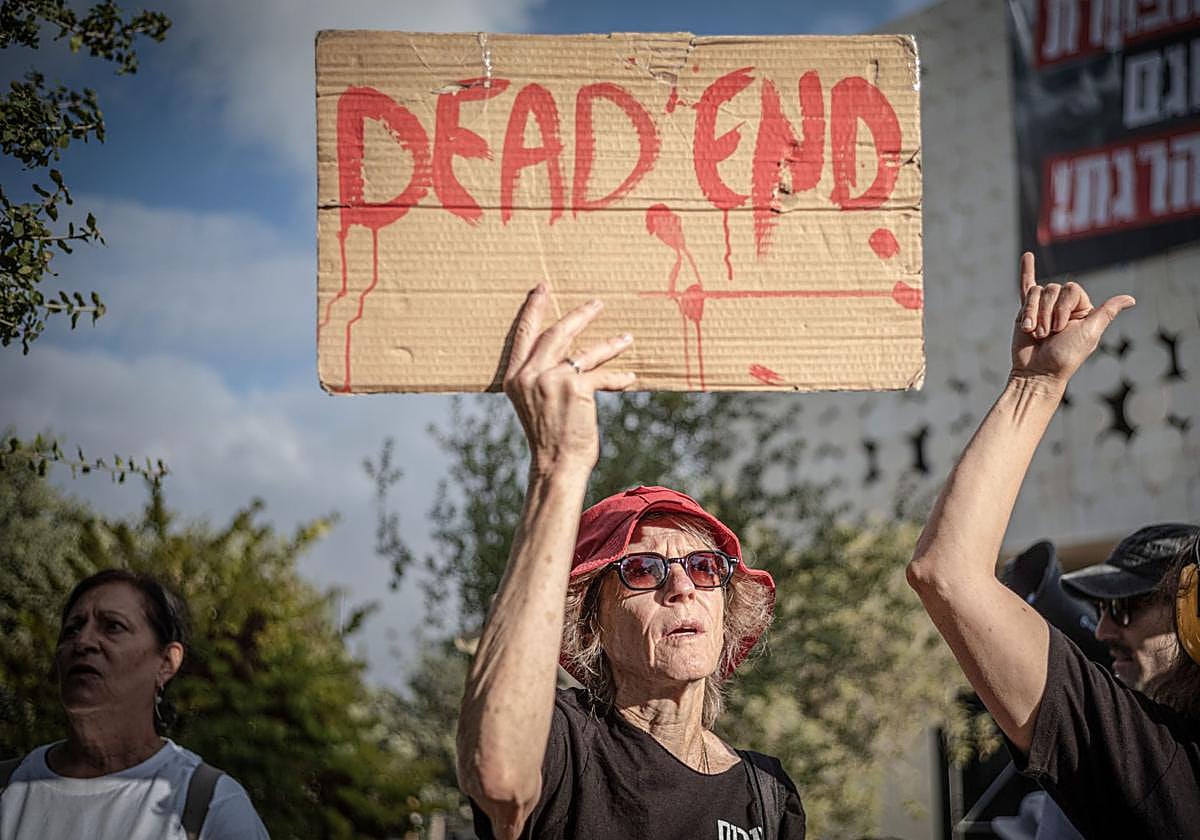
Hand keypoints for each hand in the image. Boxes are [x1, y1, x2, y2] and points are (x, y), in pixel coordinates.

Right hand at [503, 285, 635, 475]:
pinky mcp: (575, 387)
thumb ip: (541, 378)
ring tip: (626, 337)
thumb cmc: (549, 436)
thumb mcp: (534, 403)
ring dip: (609, 344)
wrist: (557, 463)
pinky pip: (601, 374)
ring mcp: (551, 379)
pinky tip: (630, 376)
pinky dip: (618, 376)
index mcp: (514, 377)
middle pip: (556, 333)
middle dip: (579, 315)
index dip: (534, 309)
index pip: (523, 335)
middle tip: (596, 303)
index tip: (542, 288)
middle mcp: (529, 374)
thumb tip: (566, 355)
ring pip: (585, 351)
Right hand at [1010, 252, 1134, 388]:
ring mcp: (1043, 308)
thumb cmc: (1065, 356)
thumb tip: (1130, 299)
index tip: (1061, 329)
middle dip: (1047, 312)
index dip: (1063, 307)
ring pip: (1035, 293)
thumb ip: (1106, 312)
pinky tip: (1027, 257)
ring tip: (1034, 332)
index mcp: (1081, 308)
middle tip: (1048, 335)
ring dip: (1033, 314)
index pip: (1071, 289)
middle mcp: (1062, 306)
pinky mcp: (1025, 312)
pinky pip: (1025, 286)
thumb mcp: (1090, 333)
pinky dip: (1026, 271)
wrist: (1037, 372)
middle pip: (1052, 289)